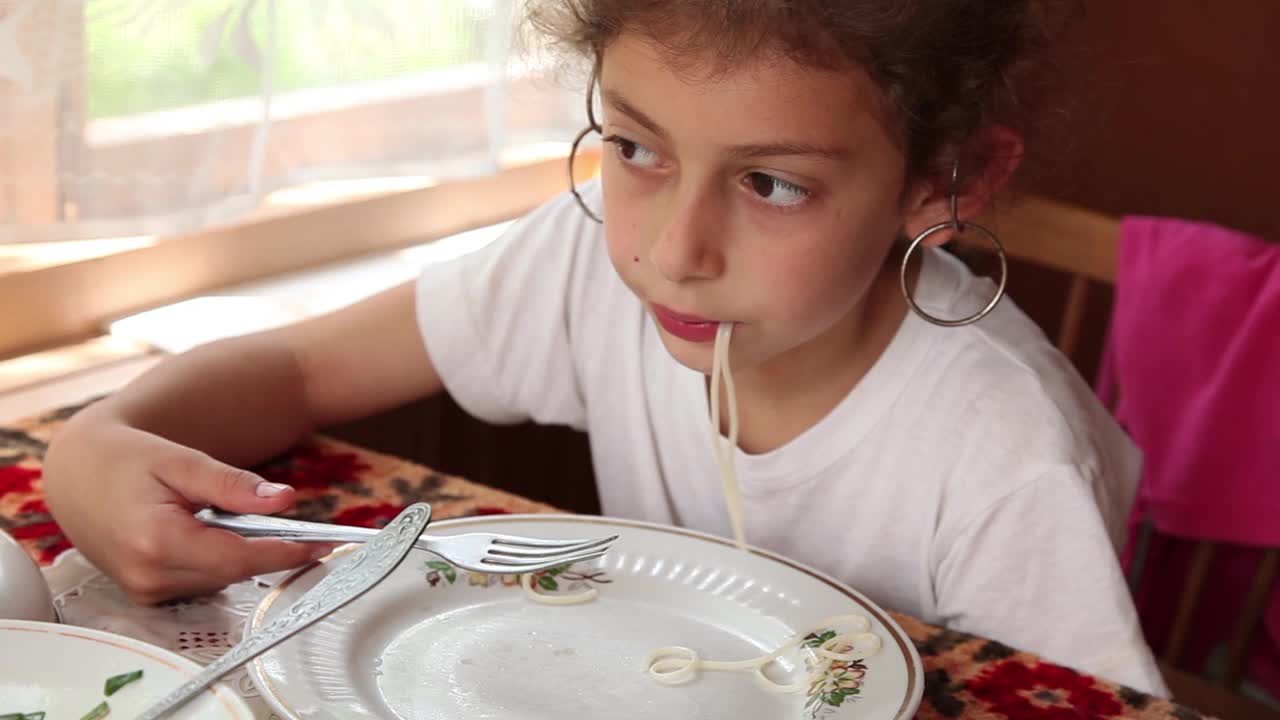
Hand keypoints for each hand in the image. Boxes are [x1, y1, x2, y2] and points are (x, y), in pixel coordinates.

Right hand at [43, 414, 329, 603]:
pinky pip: (200, 583)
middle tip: (307, 534)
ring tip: (258, 528)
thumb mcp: (181, 461)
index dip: (284, 553)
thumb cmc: (125, 460)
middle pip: (233, 572)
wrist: (76, 474)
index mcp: (156, 541)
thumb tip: (283, 500)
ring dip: (244, 557)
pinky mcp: (144, 593)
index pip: (238, 559)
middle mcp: (148, 575)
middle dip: (270, 553)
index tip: (320, 545)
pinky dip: (219, 562)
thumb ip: (232, 484)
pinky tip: (220, 537)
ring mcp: (143, 590)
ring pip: (219, 581)